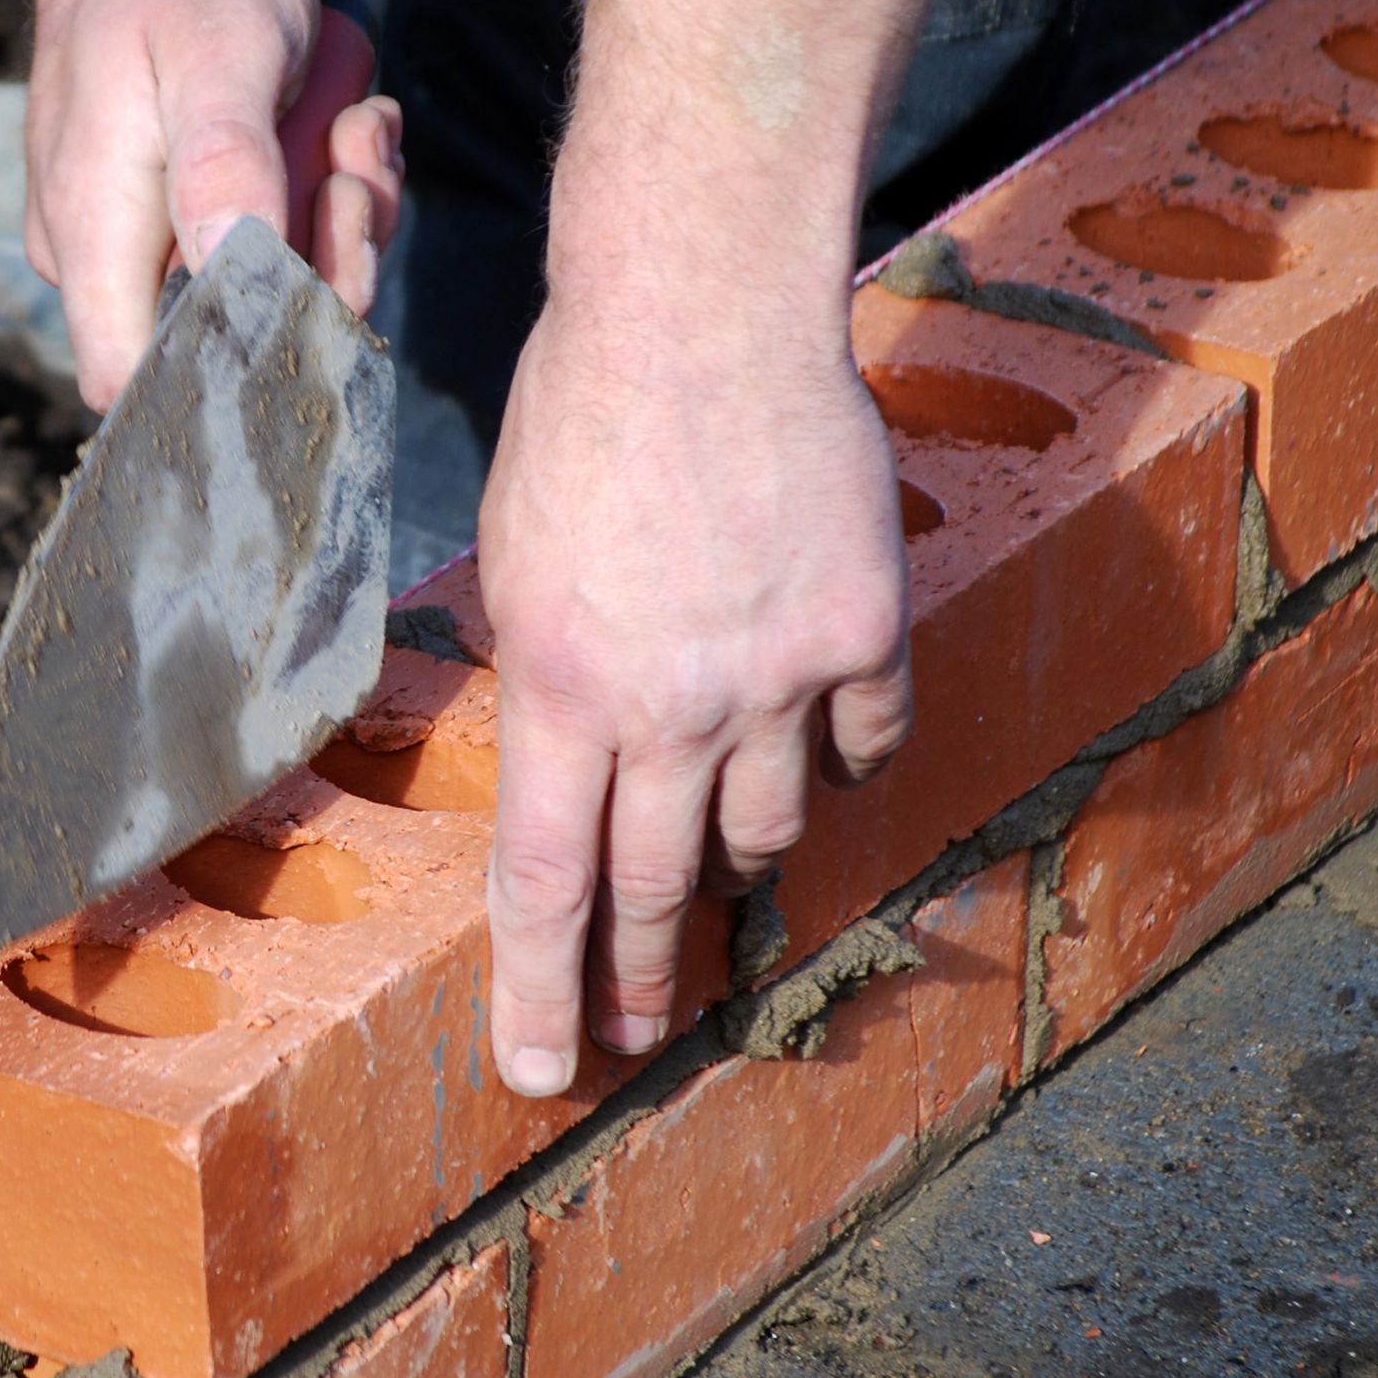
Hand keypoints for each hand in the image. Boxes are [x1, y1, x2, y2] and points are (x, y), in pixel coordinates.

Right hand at [24, 0, 404, 410]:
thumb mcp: (219, 49)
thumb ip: (225, 164)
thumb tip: (234, 272)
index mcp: (95, 235)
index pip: (140, 385)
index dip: (234, 374)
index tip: (310, 288)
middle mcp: (110, 257)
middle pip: (236, 341)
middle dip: (319, 263)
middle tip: (340, 160)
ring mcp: (151, 238)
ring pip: (276, 290)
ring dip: (337, 213)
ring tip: (341, 120)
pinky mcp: (193, 215)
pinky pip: (280, 242)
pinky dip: (328, 189)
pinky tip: (336, 121)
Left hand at [477, 212, 912, 1096]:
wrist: (703, 305)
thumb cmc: (578, 409)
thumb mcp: (510, 553)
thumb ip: (538, 673)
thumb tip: (560, 755)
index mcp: (556, 687)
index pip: (540, 882)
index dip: (538, 991)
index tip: (536, 1071)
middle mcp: (669, 706)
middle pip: (658, 886)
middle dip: (643, 979)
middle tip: (640, 1036)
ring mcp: (779, 676)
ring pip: (769, 828)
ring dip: (740, 866)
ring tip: (724, 893)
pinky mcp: (866, 629)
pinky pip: (865, 741)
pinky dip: (841, 758)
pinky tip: (822, 752)